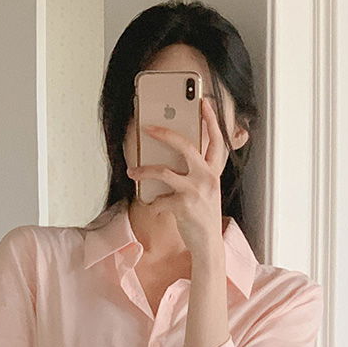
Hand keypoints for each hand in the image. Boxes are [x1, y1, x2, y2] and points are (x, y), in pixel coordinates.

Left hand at [125, 96, 226, 254]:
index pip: (216, 140)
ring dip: (143, 170)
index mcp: (214, 171)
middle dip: (164, 133)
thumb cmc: (202, 215)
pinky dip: (152, 204)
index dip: (210, 119)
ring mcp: (196, 191)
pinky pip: (158, 199)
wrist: (207, 244)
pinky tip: (154, 208)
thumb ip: (195, 172)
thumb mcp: (205, 190)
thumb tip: (168, 157)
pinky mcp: (184, 205)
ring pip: (163, 171)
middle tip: (147, 127)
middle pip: (184, 146)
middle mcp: (208, 177)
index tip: (203, 102)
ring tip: (132, 171)